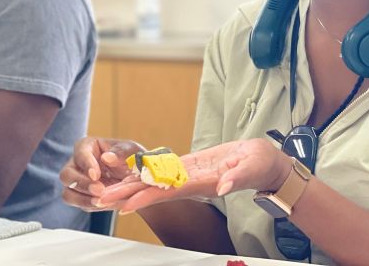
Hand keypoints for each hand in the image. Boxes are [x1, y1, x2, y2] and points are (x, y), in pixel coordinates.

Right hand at [60, 136, 144, 210]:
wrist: (139, 181)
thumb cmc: (132, 159)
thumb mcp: (132, 151)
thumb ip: (121, 151)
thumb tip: (107, 157)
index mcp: (88, 146)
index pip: (80, 152)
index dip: (86, 164)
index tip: (96, 175)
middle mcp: (78, 164)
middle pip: (66, 175)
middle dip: (82, 185)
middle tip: (100, 191)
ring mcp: (78, 182)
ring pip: (68, 194)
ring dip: (83, 200)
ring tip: (102, 202)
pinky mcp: (82, 198)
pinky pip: (80, 205)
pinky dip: (93, 207)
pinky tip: (106, 204)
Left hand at [98, 138, 291, 212]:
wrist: (266, 164)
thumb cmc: (261, 165)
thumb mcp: (251, 169)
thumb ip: (236, 178)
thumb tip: (222, 186)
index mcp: (203, 183)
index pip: (169, 192)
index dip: (147, 196)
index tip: (126, 204)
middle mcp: (192, 182)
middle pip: (154, 189)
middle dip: (128, 193)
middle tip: (102, 198)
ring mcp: (190, 175)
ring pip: (155, 180)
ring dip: (131, 184)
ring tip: (107, 188)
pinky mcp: (191, 166)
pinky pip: (164, 169)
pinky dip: (146, 170)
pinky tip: (130, 171)